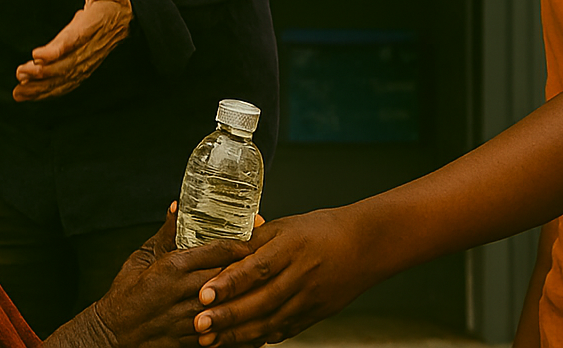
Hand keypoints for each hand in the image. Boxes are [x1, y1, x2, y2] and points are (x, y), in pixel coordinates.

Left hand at [14, 0, 132, 100]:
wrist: (127, 19)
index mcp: (94, 25)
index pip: (75, 39)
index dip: (57, 49)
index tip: (37, 55)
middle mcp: (91, 47)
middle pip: (67, 64)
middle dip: (44, 73)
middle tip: (21, 73)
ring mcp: (88, 61)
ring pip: (65, 78)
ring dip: (41, 87)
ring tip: (19, 91)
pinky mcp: (83, 69)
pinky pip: (66, 84)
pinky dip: (48, 92)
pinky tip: (28, 95)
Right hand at [96, 205, 253, 347]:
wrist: (112, 335)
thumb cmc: (125, 296)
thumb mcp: (142, 258)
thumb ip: (166, 234)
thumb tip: (177, 208)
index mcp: (173, 267)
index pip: (219, 250)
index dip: (243, 241)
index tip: (257, 234)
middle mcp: (183, 292)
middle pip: (231, 274)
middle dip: (251, 266)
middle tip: (270, 257)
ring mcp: (189, 318)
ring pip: (231, 304)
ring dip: (250, 296)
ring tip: (268, 287)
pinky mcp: (190, 340)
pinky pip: (223, 332)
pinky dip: (239, 325)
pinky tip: (253, 319)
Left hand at [193, 208, 378, 346]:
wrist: (365, 245)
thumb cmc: (321, 230)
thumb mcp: (285, 226)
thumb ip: (253, 241)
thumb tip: (218, 250)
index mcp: (291, 247)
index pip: (257, 267)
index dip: (230, 282)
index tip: (204, 293)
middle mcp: (301, 274)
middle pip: (261, 300)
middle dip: (227, 315)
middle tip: (198, 324)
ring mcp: (310, 298)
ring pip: (270, 321)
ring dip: (238, 333)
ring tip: (209, 340)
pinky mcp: (316, 314)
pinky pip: (284, 330)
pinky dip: (260, 338)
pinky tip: (238, 342)